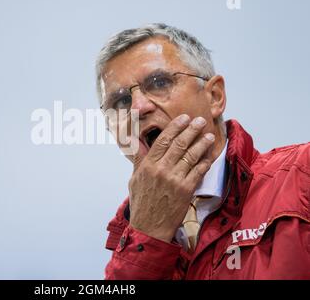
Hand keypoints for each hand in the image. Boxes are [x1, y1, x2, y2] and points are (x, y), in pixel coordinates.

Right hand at [128, 114, 214, 241]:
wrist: (149, 226)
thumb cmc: (142, 203)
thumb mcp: (135, 179)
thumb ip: (139, 160)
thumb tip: (138, 143)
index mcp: (148, 165)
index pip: (163, 140)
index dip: (175, 127)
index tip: (184, 118)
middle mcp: (161, 170)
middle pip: (179, 144)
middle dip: (191, 130)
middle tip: (200, 121)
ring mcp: (175, 179)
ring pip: (191, 156)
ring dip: (202, 144)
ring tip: (209, 135)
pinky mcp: (186, 190)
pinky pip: (198, 171)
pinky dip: (205, 161)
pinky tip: (210, 154)